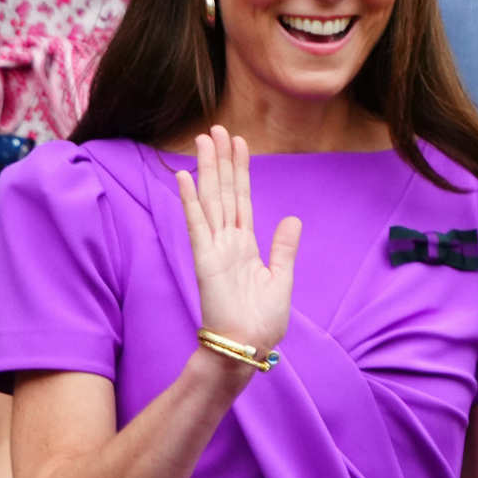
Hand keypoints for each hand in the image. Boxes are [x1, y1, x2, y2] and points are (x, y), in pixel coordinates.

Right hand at [176, 125, 300, 353]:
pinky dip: (190, 201)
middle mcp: (227, 240)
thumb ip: (283, 248)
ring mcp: (214, 247)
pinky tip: (185, 177)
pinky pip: (196, 224)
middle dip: (221, 160)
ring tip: (204, 140)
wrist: (246, 348)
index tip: (239, 143)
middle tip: (216, 129)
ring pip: (211, 200)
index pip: (242, 199)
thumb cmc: (262, 322)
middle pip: (224, 191)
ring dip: (207, 170)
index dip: (240, 170)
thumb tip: (292, 218)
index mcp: (246, 244)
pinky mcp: (204, 259)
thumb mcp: (281, 280)